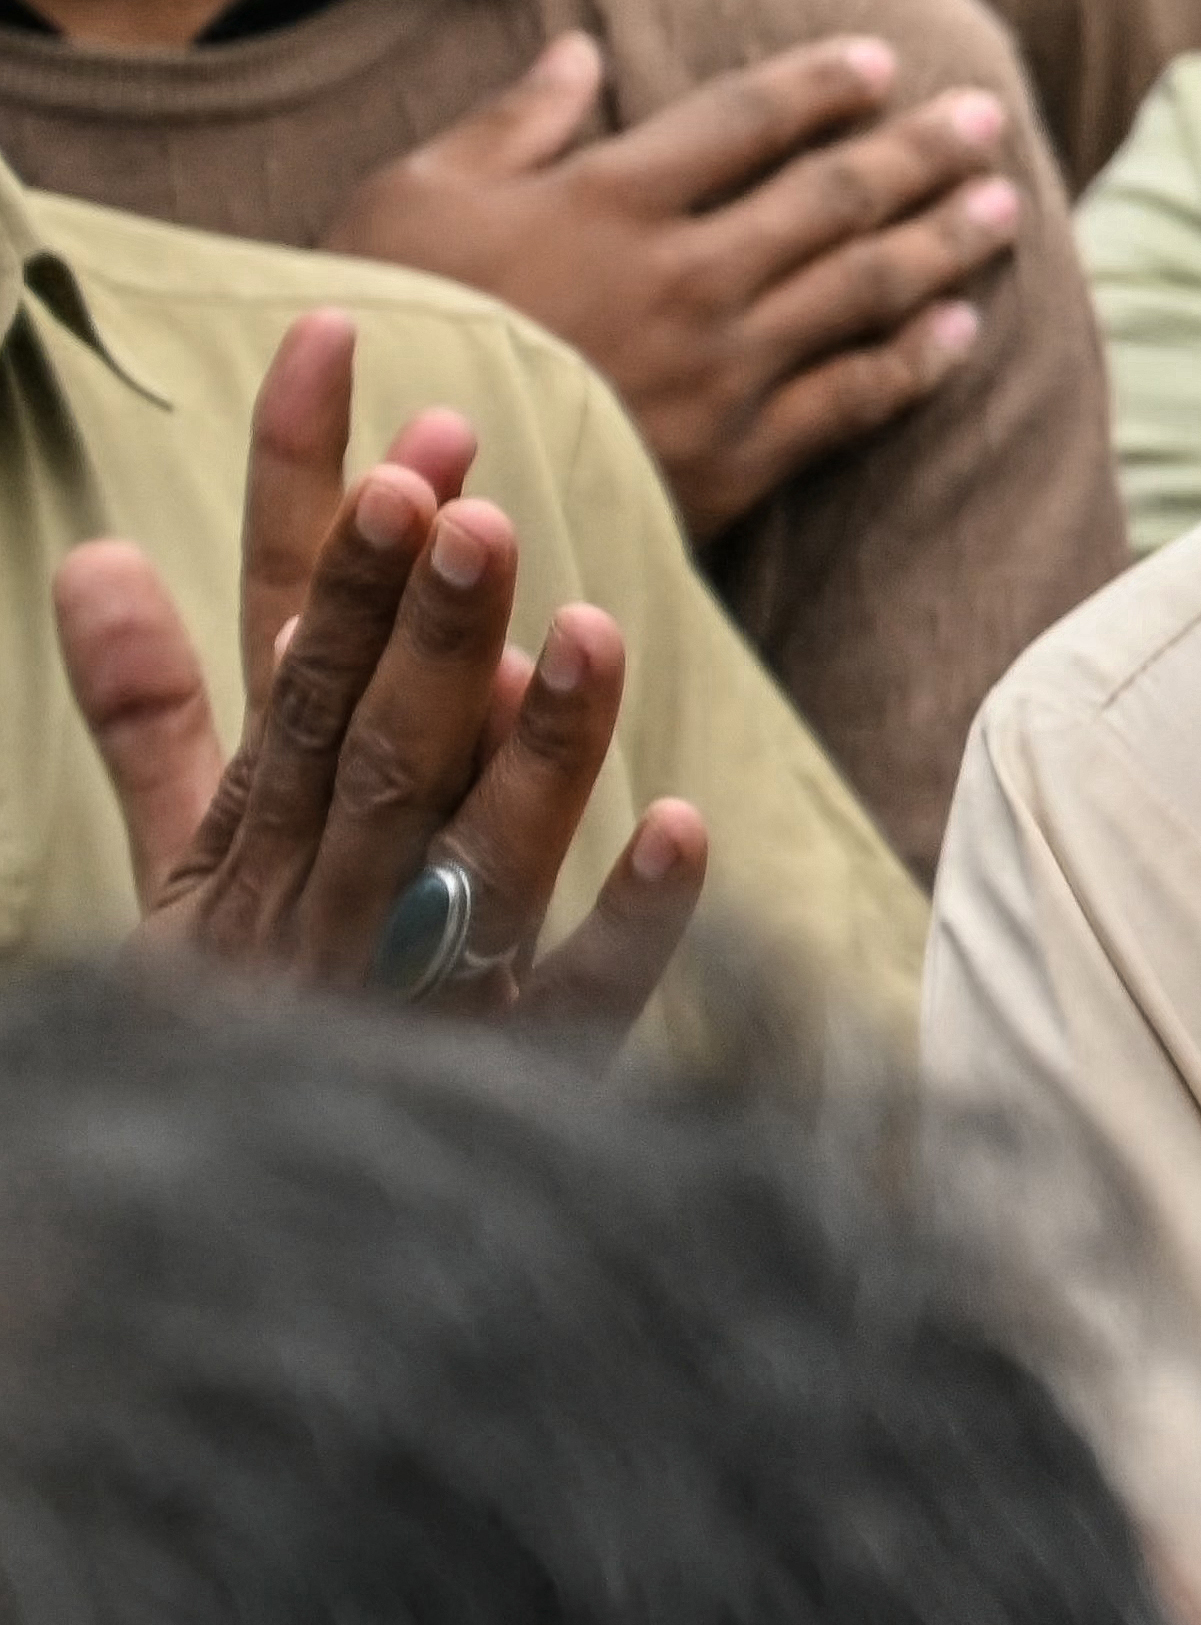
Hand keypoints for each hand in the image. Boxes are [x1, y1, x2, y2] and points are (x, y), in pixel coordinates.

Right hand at [64, 306, 709, 1035]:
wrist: (230, 1238)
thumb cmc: (236, 1020)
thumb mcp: (178, 869)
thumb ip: (151, 718)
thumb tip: (94, 555)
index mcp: (258, 841)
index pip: (288, 651)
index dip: (318, 521)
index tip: (361, 386)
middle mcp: (335, 906)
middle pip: (380, 742)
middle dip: (413, 618)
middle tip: (459, 486)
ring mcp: (426, 995)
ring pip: (481, 854)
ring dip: (536, 743)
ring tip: (584, 624)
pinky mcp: (518, 1082)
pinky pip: (584, 1001)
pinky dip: (630, 918)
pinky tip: (683, 826)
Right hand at [329, 32, 1022, 534]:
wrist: (384, 491)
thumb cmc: (378, 331)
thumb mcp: (411, 201)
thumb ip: (510, 124)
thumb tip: (580, 51)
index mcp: (609, 197)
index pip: (750, 118)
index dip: (824, 85)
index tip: (882, 64)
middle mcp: (687, 273)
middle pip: (836, 195)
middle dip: (920, 152)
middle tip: (984, 120)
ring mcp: (720, 368)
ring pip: (865, 288)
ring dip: (942, 241)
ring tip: (1002, 206)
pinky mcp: (734, 458)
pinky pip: (852, 399)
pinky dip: (916, 360)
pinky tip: (962, 330)